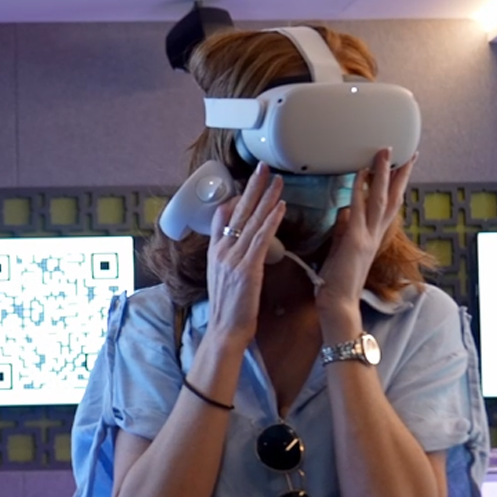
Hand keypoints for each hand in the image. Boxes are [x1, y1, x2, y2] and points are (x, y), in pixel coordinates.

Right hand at [206, 163, 285, 344]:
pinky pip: (260, 239)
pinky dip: (270, 221)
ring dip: (266, 198)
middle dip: (253, 187)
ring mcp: (233, 259)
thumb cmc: (229, 308)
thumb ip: (228, 252)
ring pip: (251, 221)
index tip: (251, 180)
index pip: (224, 216)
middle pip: (238, 211)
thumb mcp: (223, 276)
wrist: (225, 330)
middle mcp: (222, 250)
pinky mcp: (246, 269)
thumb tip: (235, 234)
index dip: (238, 196)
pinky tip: (279, 207)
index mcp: (216, 251)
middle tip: (264, 166)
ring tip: (277, 180)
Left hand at [316, 148, 416, 318]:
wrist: (339, 305)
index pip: (388, 208)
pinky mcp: (355, 241)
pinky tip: (362, 172)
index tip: (402, 168)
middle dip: (400, 175)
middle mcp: (374, 236)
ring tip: (386, 152)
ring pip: (380, 200)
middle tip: (407, 152)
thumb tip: (345, 212)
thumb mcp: (341, 251)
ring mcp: (367, 238)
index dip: (396, 187)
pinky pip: (359, 209)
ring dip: (383, 174)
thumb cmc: (338, 284)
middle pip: (392, 199)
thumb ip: (344, 231)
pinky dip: (361, 189)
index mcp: (372, 238)